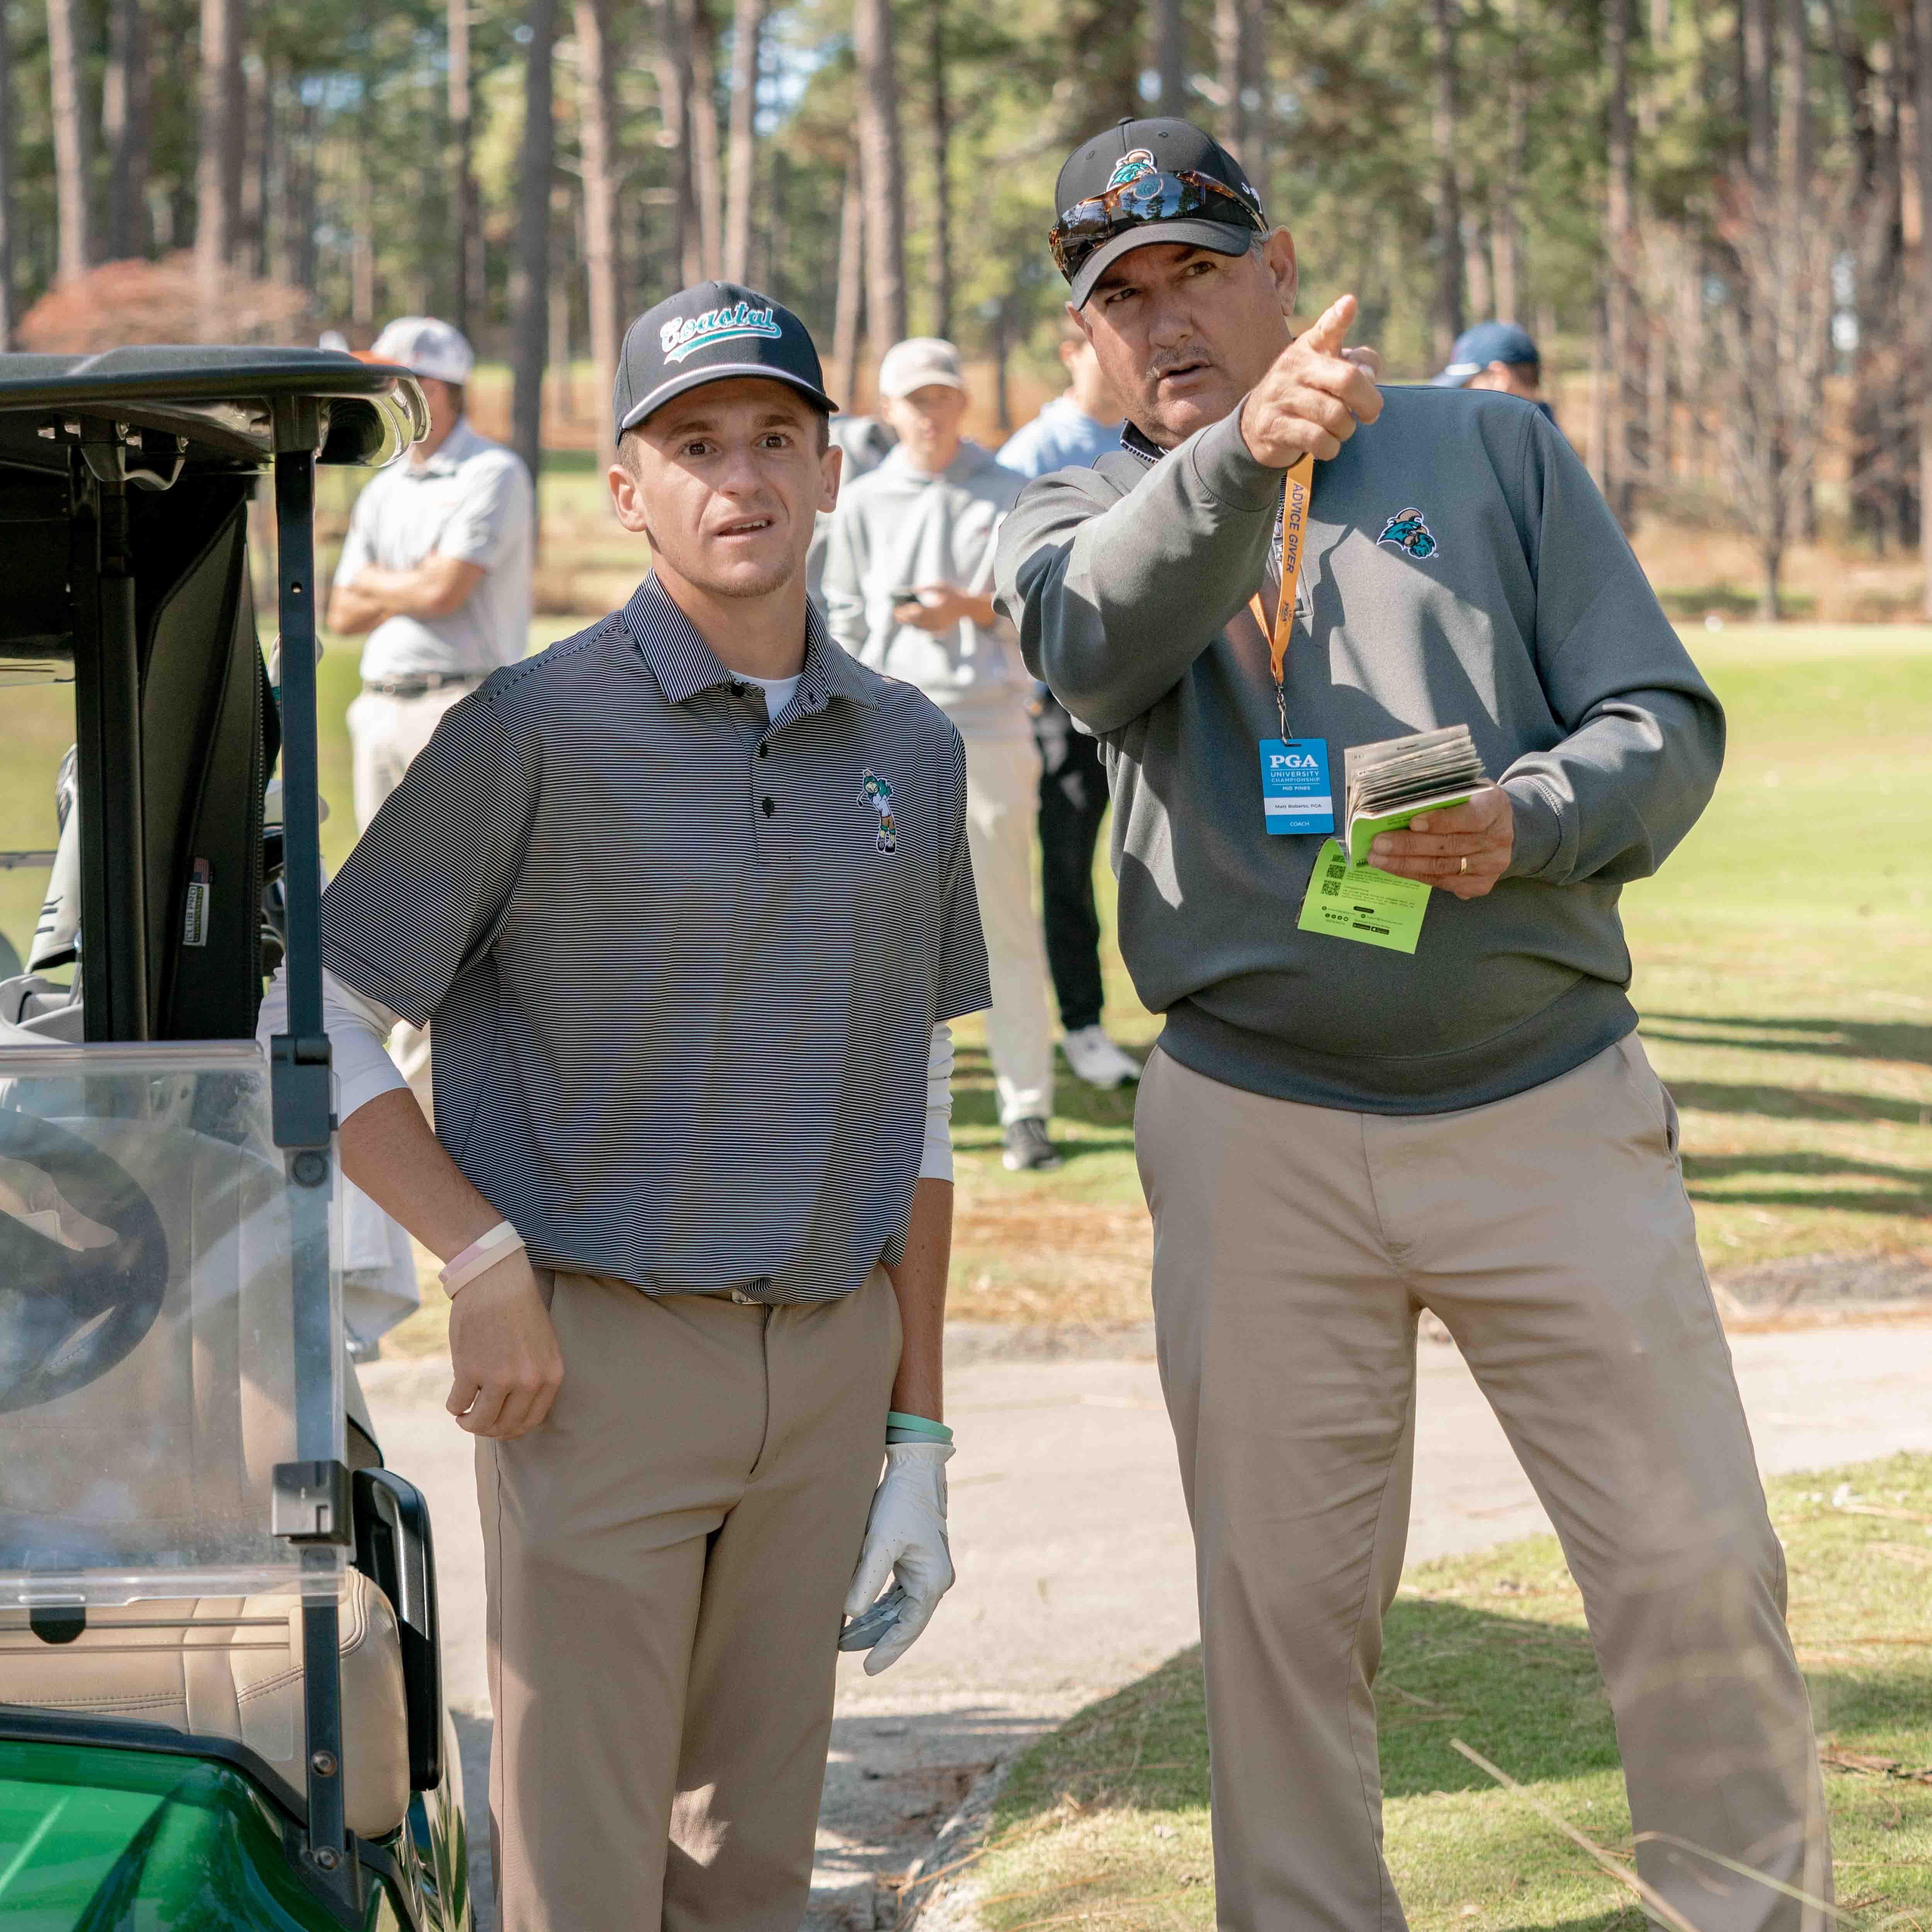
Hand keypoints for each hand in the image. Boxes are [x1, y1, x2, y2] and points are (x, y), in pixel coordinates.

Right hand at [445, 1249, 563, 1438]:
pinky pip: (458, 1403)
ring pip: (480, 1422)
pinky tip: (456, 1399)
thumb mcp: (543, 1347)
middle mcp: (528, 1381)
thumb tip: (515, 1411)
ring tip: (463, 1415)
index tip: (499, 1425)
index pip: (531, 1421)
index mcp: (550, 1376)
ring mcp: (499, 1378)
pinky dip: (454, 1405)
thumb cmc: (519, 1311)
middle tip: (476, 1421)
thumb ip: (535, 1378)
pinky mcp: (470, 1370)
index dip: (512, 1428)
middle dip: (489, 1429)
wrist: (497, 1281)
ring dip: (468, 1423)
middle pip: (505, 1426)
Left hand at [842, 1441, 953, 1674]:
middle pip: (902, 1621)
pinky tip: (856, 1611)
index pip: (909, 1627)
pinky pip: (896, 1594)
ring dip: (873, 1622)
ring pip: (897, 1609)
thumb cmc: (899, 1503)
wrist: (913, 1468)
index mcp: (932, 1581)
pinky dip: (876, 1604)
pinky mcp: (915, 1561)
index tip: (867, 1670)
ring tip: (842, 1636)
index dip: (888, 1650)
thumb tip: (851, 1614)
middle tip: (842, 1651)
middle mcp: (934, 1580)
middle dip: (874, 1637)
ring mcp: (926, 1571)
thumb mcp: (880, 1542)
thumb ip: (867, 1579)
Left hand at [893, 585, 991, 632]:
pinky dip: (918, 627)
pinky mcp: (941, 630)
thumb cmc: (953, 594)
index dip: (906, 611)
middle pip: (917, 621)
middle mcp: (938, 620)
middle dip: (904, 618)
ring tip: (901, 618)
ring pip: (920, 628)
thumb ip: (927, 588)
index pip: (917, 612)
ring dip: (909, 623)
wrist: (967, 607)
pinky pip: (926, 631)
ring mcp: (940, 627)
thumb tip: (913, 591)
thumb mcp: (941, 586)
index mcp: (938, 609)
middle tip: (895, 613)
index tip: (897, 608)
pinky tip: (911, 622)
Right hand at [1238, 293, 1383, 466]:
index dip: (1338, 318)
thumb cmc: (1307, 394)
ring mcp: (1281, 396)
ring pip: (1335, 416)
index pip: (1326, 329)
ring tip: (1340, 430)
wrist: (1257, 425)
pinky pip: (1318, 439)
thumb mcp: (1328, 372)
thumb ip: (1358, 366)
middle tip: (1370, 414)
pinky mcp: (1273, 425)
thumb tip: (1369, 377)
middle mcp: (1294, 366)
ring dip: (1346, 430)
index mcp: (1310, 347)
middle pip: (1347, 380)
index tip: (1349, 305)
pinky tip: (1327, 445)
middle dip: (1368, 402)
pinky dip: (1331, 447)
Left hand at [1368, 783, 1513, 899]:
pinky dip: (1417, 875)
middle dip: (1409, 846)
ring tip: (1378, 859)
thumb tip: (1399, 807)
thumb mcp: (1464, 789)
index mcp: (1495, 807)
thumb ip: (1441, 796)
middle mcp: (1498, 839)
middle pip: (1450, 846)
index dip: (1442, 821)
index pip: (1471, 818)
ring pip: (1443, 868)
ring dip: (1406, 864)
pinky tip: (1396, 869)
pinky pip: (1444, 883)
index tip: (1412, 822)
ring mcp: (1492, 865)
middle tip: (1378, 844)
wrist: (1500, 827)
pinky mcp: (1482, 884)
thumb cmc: (1471, 802)